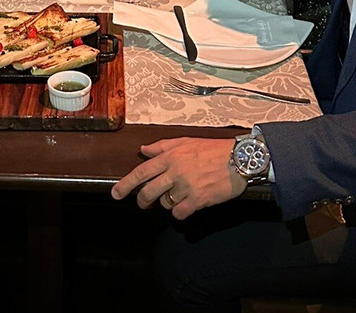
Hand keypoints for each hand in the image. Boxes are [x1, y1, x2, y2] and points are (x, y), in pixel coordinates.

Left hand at [110, 137, 247, 219]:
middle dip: (143, 201)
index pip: (141, 172)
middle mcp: (175, 172)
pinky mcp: (198, 200)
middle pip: (148, 192)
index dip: (125, 185)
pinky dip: (180, 212)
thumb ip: (162, 146)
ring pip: (164, 203)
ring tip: (178, 195)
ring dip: (167, 203)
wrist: (239, 159)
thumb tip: (143, 150)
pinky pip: (179, 213)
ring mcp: (186, 187)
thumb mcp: (186, 141)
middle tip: (144, 203)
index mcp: (170, 157)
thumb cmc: (214, 149)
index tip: (116, 194)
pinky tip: (187, 205)